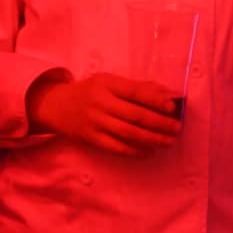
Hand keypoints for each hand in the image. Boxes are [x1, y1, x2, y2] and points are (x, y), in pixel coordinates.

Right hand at [26, 72, 181, 155]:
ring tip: (168, 142)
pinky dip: (136, 151)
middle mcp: (100, 102)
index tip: (173, 107)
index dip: (155, 100)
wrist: (55, 106)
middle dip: (159, 124)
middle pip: (134, 115)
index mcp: (106, 84)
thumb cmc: (89, 91)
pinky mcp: (91, 139)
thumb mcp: (108, 82)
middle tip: (177, 129)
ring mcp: (95, 122)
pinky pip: (117, 148)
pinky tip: (150, 151)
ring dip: (152, 139)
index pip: (134, 92)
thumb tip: (166, 95)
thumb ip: (136, 87)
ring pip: (128, 134)